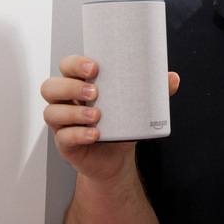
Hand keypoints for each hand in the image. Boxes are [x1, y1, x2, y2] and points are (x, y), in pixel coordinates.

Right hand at [41, 55, 179, 181]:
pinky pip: (63, 137)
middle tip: (95, 92)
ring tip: (97, 115)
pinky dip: (78, 135)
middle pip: (51, 86)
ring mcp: (62, 123)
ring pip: (52, 112)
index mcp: (80, 84)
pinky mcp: (65, 143)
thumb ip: (154, 92)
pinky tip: (94, 135)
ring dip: (74, 112)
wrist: (117, 158)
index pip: (67, 66)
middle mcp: (66, 101)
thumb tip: (172, 78)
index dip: (75, 64)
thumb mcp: (138, 106)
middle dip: (70, 86)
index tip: (94, 67)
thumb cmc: (122, 125)